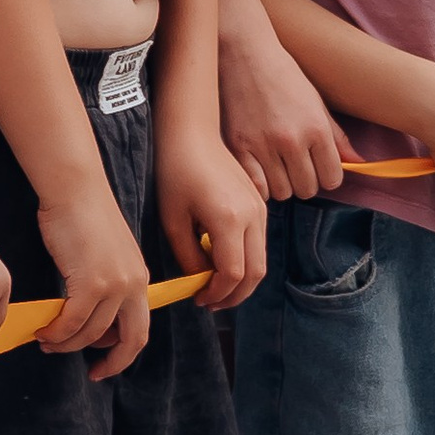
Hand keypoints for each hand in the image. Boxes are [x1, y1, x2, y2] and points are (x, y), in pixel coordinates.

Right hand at [33, 178, 149, 377]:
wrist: (75, 188)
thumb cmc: (80, 215)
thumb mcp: (103, 254)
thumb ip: (102, 283)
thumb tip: (85, 317)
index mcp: (138, 278)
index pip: (140, 329)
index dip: (123, 352)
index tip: (102, 363)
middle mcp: (134, 284)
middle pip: (131, 339)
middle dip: (113, 362)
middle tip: (91, 372)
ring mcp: (115, 284)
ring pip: (92, 332)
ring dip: (68, 343)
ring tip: (48, 342)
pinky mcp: (92, 282)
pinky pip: (74, 321)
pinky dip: (58, 332)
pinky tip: (44, 331)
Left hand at [159, 126, 267, 312]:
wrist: (192, 133)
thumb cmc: (175, 171)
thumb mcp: (173, 219)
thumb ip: (189, 256)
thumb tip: (201, 281)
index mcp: (229, 220)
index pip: (232, 275)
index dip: (217, 294)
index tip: (198, 299)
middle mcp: (252, 215)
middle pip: (255, 274)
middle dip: (233, 295)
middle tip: (210, 302)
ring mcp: (260, 208)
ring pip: (261, 261)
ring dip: (241, 280)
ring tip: (215, 286)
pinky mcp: (260, 203)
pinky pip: (259, 244)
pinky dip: (245, 261)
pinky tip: (221, 261)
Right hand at [216, 3, 346, 199]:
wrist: (244, 53)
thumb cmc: (283, 74)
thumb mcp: (316, 101)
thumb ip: (337, 136)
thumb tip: (358, 161)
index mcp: (316, 128)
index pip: (333, 178)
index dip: (328, 176)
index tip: (319, 167)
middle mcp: (292, 140)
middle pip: (307, 189)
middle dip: (305, 180)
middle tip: (297, 165)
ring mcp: (263, 145)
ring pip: (282, 192)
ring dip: (282, 183)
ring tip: (277, 165)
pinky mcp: (238, 147)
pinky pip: (257, 187)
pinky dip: (260, 185)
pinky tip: (260, 170)